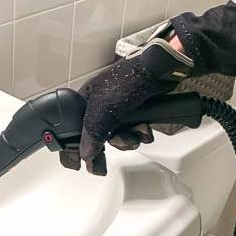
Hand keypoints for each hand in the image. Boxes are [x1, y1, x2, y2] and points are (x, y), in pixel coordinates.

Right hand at [61, 32, 194, 175]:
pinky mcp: (136, 112)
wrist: (161, 70)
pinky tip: (144, 128)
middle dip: (111, 144)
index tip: (76, 164)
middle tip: (108, 158)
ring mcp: (119, 110)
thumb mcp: (104, 108)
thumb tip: (85, 154)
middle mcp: (101, 107)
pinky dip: (140, 133)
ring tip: (135, 134)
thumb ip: (92, 133)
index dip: (74, 148)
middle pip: (98, 137)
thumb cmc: (129, 78)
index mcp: (85, 101)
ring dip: (128, 139)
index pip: (74, 129)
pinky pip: (134, 132)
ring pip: (118, 137)